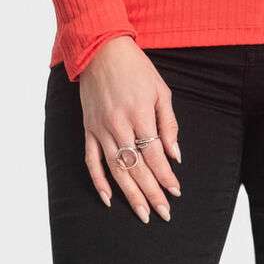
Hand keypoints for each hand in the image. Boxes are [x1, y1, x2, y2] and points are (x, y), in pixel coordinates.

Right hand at [78, 36, 182, 223]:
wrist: (101, 51)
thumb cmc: (136, 68)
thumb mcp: (160, 90)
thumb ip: (168, 123)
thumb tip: (174, 154)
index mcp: (140, 113)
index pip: (155, 154)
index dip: (166, 175)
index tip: (175, 192)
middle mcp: (119, 124)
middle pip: (137, 167)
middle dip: (151, 192)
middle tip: (163, 213)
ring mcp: (101, 128)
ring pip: (116, 169)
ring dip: (129, 194)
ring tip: (142, 213)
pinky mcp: (88, 129)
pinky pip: (91, 160)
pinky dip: (98, 181)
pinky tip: (108, 198)